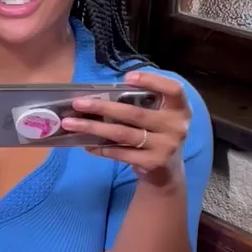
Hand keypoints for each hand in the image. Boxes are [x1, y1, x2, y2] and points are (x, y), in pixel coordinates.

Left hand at [60, 71, 190, 179]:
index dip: (152, 80)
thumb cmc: (156, 138)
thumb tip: (99, 97)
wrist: (166, 174)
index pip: (172, 90)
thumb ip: (141, 106)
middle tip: (78, 103)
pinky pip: (120, 153)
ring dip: (94, 128)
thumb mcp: (158, 119)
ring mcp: (165, 147)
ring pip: (123, 134)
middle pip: (134, 113)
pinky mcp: (152, 163)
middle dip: (102, 107)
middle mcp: (176, 127)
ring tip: (72, 124)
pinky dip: (101, 148)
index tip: (127, 77)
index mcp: (179, 110)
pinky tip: (86, 143)